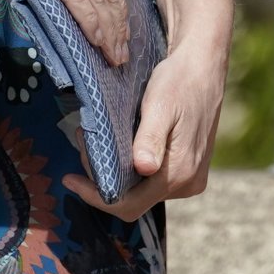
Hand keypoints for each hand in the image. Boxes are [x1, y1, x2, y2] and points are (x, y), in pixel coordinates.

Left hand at [60, 39, 228, 218]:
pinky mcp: (188, 170)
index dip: (98, 197)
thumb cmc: (179, 81)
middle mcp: (187, 184)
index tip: (70, 179)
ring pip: (142, 190)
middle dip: (103, 180)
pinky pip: (152, 181)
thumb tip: (143, 168)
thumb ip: (151, 137)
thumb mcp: (160, 104)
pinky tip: (118, 145)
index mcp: (180, 173)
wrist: (204, 68)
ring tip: (96, 140)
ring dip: (117, 172)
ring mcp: (189, 180)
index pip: (130, 204)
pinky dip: (130, 168)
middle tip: (84, 145)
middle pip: (134, 200)